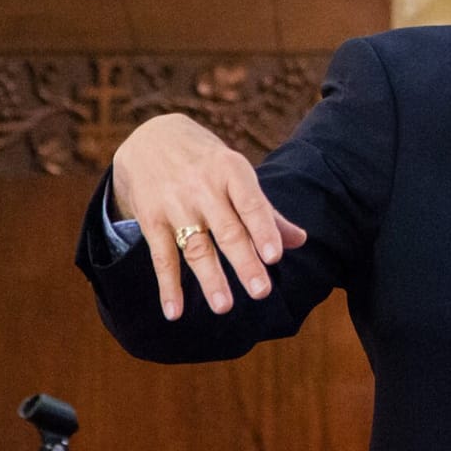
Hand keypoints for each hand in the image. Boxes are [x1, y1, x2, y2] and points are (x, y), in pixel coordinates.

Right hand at [112, 114, 307, 320]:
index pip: (251, 203)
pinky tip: (175, 311)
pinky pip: (161, 257)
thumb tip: (300, 240)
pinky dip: (168, 286)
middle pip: (227, 230)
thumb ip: (265, 210)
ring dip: (209, 278)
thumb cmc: (206, 162)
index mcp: (230, 171)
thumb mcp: (235, 173)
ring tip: (223, 307)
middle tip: (261, 292)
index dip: (263, 230)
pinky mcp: (150, 219)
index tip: (275, 256)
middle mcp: (202, 187)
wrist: (150, 138)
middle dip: (244, 262)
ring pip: (195, 247)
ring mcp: (175, 203)